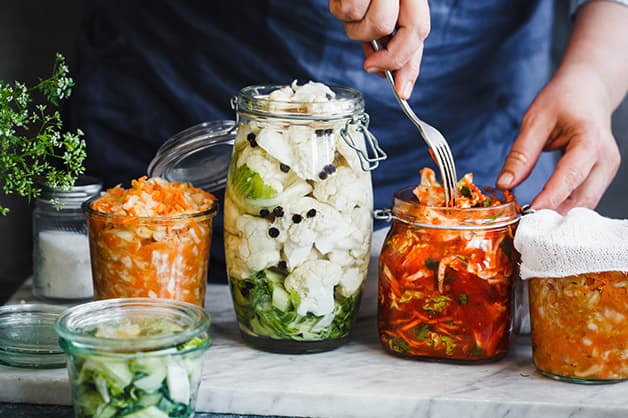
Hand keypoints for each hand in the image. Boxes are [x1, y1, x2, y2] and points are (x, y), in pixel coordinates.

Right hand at [329, 0, 429, 98]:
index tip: (403, 91)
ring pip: (376, 26)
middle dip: (390, 58)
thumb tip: (387, 74)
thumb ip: (386, 38)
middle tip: (371, 67)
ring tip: (350, 8)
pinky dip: (340, 9)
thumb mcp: (376, 8)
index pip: (421, 30)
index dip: (412, 65)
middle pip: (410, 32)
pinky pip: (349, 12)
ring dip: (356, 29)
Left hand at [496, 65, 620, 213]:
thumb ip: (521, 154)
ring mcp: (607, 170)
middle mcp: (606, 159)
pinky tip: (543, 216)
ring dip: (560, 216)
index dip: (551, 197)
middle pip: (583, 198)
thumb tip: (504, 184)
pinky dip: (565, 209)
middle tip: (525, 227)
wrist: (590, 89)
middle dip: (555, 214)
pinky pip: (584, 199)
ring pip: (586, 204)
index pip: (571, 175)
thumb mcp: (535, 120)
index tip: (529, 213)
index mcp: (590, 140)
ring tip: (531, 225)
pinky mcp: (601, 177)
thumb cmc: (563, 100)